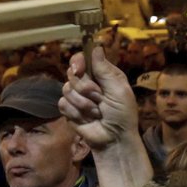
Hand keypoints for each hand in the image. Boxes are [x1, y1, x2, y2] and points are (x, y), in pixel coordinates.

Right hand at [60, 45, 153, 186]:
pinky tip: (87, 119)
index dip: (78, 61)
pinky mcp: (69, 111)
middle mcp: (88, 83)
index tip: (80, 68)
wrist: (114, 139)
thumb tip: (96, 47)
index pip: (83, 58)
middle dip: (85, 87)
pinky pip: (63, 104)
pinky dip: (76, 112)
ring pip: (66, 88)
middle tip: (99, 98)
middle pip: (72, 72)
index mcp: (102, 74)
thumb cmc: (122, 115)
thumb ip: (105, 69)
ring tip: (97, 112)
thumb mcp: (119, 89)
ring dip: (83, 103)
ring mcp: (77, 97)